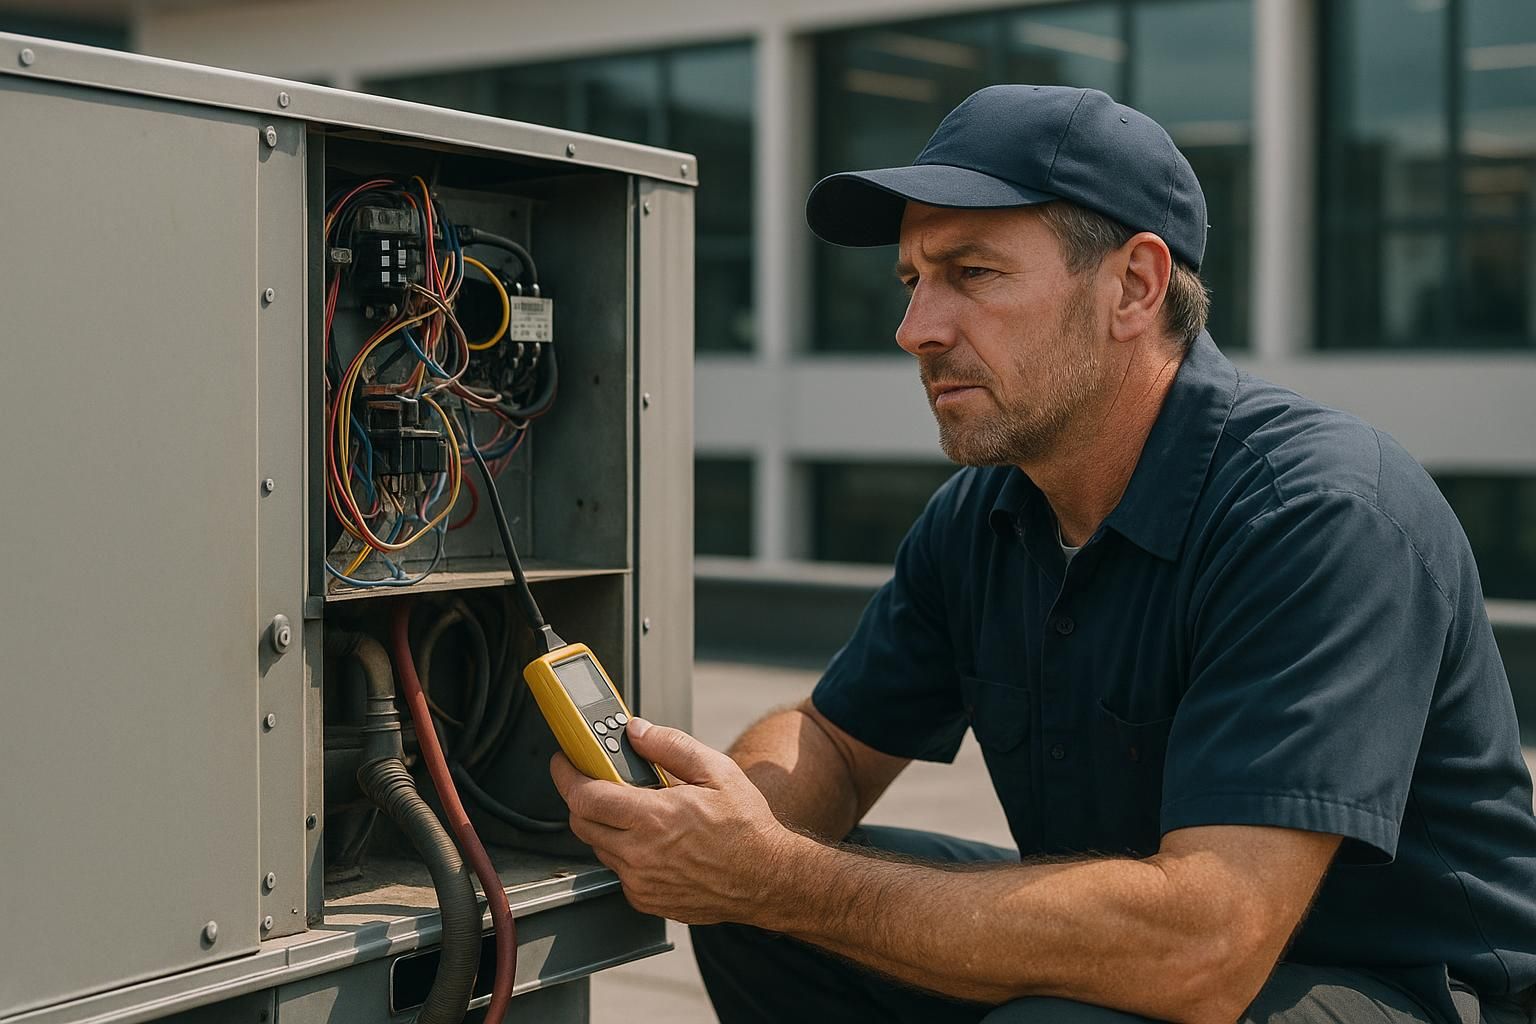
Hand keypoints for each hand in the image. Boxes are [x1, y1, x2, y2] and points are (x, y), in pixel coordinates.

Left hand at [549, 718, 798, 924]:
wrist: (767, 880)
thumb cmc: (747, 828)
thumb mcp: (716, 771)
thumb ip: (670, 746)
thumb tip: (637, 731)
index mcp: (654, 817)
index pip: (585, 795)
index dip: (566, 774)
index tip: (564, 761)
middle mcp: (640, 853)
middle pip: (581, 822)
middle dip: (582, 797)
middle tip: (598, 780)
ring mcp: (640, 881)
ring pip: (599, 846)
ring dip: (605, 824)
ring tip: (637, 810)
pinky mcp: (645, 899)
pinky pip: (618, 870)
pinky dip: (624, 851)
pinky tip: (652, 841)